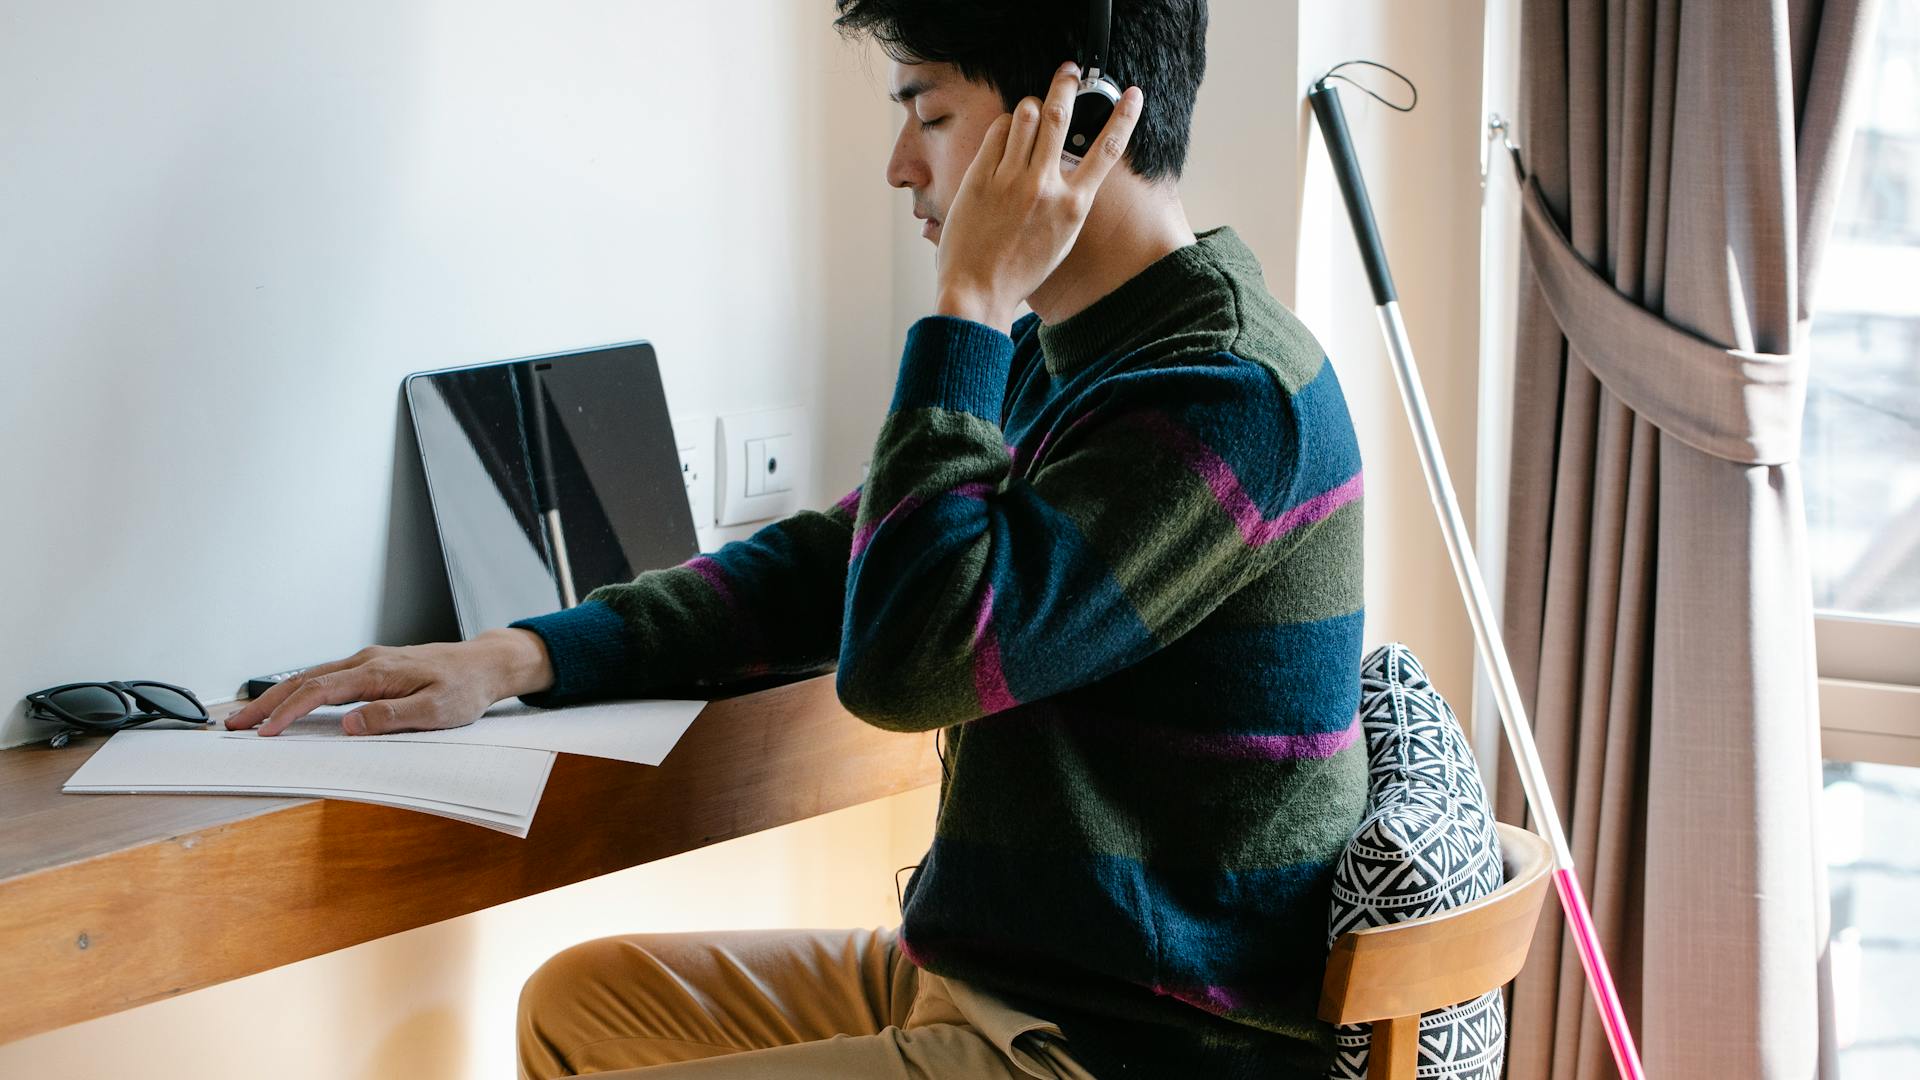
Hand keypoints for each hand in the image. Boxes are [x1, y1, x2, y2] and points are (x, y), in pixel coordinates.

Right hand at [222, 627, 554, 736]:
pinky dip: (301, 691)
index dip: (288, 712)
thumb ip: (392, 717)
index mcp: (378, 671)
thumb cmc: (465, 688)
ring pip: (312, 677)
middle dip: (266, 703)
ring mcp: (369, 663)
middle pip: (305, 680)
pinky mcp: (374, 668)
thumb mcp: (436, 710)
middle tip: (235, 725)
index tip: (265, 732)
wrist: (486, 664)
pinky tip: (290, 704)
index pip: (320, 691)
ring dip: (279, 696)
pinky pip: (328, 679)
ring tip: (251, 717)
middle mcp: (367, 662)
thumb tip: (350, 725)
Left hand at [933, 62, 1142, 333]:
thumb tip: (1068, 164)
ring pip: (1025, 114)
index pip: (1107, 150)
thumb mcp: (1061, 238)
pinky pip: (998, 132)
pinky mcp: (981, 177)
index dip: (1124, 117)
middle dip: (1066, 84)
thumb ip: (1068, 199)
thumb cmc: (1021, 270)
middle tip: (1068, 71)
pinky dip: (1005, 126)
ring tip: (1030, 110)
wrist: (979, 289)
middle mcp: (1045, 187)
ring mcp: (1011, 179)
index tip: (1132, 95)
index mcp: (1072, 205)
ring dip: (1030, 105)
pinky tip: (1006, 134)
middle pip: (1059, 115)